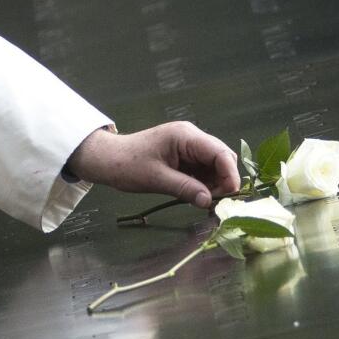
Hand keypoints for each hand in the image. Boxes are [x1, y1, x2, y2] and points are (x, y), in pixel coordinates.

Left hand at [65, 122, 240, 208]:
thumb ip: (185, 188)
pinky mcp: (185, 155)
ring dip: (215, 183)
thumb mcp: (156, 179)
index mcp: (185, 136)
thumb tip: (209, 201)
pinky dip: (205, 182)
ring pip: (215, 164)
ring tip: (204, 200)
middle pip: (221, 157)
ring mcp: (188, 145)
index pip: (219, 152)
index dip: (230, 174)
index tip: (231, 196)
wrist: (108, 159)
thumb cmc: (127, 165)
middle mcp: (191, 137)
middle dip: (224, 179)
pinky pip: (203, 169)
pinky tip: (198, 194)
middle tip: (215, 202)